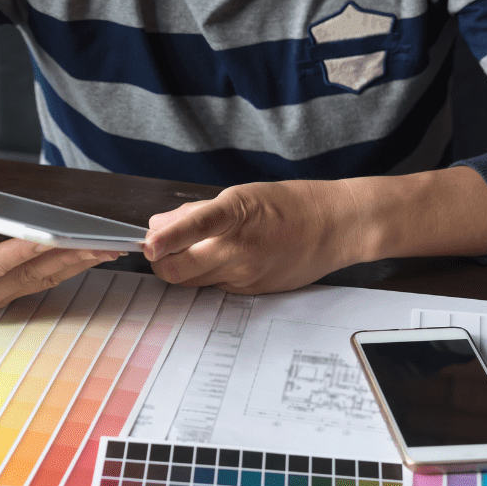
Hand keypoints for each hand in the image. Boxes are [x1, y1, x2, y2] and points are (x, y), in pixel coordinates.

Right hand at [0, 135, 122, 315]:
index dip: (23, 250)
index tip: (51, 236)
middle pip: (29, 276)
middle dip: (66, 258)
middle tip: (99, 243)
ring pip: (43, 280)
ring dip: (77, 264)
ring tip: (108, 246)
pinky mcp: (10, 292)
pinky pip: (45, 279)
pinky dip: (71, 265)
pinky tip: (94, 250)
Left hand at [143, 168, 486, 294]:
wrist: (337, 227)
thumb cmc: (290, 204)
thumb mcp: (242, 195)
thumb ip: (198, 212)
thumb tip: (160, 224)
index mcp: (237, 214)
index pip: (196, 226)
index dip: (168, 238)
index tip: (149, 244)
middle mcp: (238, 249)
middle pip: (179, 268)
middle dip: (161, 262)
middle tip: (158, 250)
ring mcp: (244, 275)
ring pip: (193, 281)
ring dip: (181, 268)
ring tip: (192, 250)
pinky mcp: (251, 290)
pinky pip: (215, 286)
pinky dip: (208, 274)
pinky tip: (223, 258)